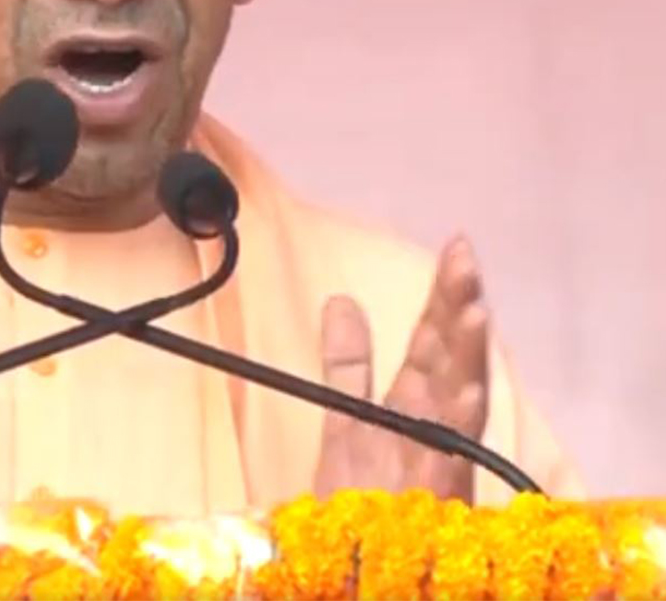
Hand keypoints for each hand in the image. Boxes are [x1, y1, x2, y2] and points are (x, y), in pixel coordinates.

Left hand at [313, 236, 489, 500]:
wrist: (346, 569)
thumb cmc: (354, 504)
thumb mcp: (344, 421)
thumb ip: (348, 364)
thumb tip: (342, 301)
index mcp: (411, 407)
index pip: (432, 342)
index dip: (444, 297)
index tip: (457, 248)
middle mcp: (431, 429)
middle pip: (450, 360)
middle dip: (460, 309)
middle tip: (465, 257)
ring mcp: (434, 462)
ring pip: (460, 400)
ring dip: (467, 356)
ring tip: (474, 308)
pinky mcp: (431, 499)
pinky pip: (448, 455)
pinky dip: (458, 420)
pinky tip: (463, 388)